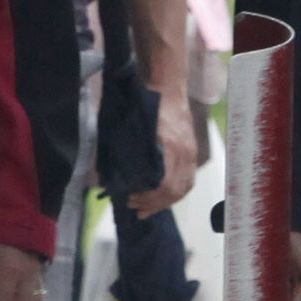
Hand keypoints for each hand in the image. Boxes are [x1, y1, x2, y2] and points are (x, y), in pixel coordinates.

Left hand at [130, 91, 196, 215]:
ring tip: (149, 209)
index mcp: (169, 146)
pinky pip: (189, 181)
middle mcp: (184, 153)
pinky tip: (164, 199)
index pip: (164, 184)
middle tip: (135, 208)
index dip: (148, 197)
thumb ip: (127, 151)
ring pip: (183, 189)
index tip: (130, 198)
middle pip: (174, 191)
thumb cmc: (150, 106)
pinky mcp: (193, 154)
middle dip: (154, 204)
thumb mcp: (135, 127)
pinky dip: (176, 194)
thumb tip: (108, 176)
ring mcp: (191, 154)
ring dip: (166, 203)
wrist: (171, 91)